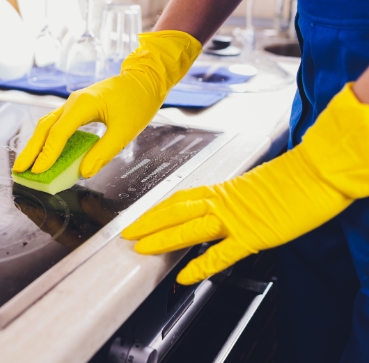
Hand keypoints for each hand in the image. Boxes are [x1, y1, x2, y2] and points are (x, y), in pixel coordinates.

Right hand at [12, 31, 201, 177]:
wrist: (145, 79)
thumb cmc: (137, 101)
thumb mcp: (125, 131)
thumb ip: (103, 152)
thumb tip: (85, 172)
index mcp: (83, 105)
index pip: (58, 133)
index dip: (46, 154)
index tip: (37, 171)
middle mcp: (73, 102)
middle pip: (44, 128)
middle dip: (30, 150)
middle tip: (18, 169)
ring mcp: (73, 104)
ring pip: (47, 125)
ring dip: (36, 145)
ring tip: (26, 164)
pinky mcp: (78, 108)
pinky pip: (57, 124)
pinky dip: (48, 139)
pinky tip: (45, 152)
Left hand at [122, 83, 368, 284]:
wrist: (319, 171)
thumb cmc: (294, 179)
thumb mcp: (254, 188)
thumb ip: (234, 201)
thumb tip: (221, 212)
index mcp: (223, 190)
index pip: (180, 200)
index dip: (156, 210)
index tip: (139, 217)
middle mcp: (223, 203)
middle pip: (175, 212)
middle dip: (148, 223)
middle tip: (126, 233)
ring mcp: (236, 219)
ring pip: (190, 229)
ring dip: (163, 238)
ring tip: (141, 248)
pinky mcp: (253, 236)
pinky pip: (222, 253)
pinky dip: (202, 265)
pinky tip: (186, 276)